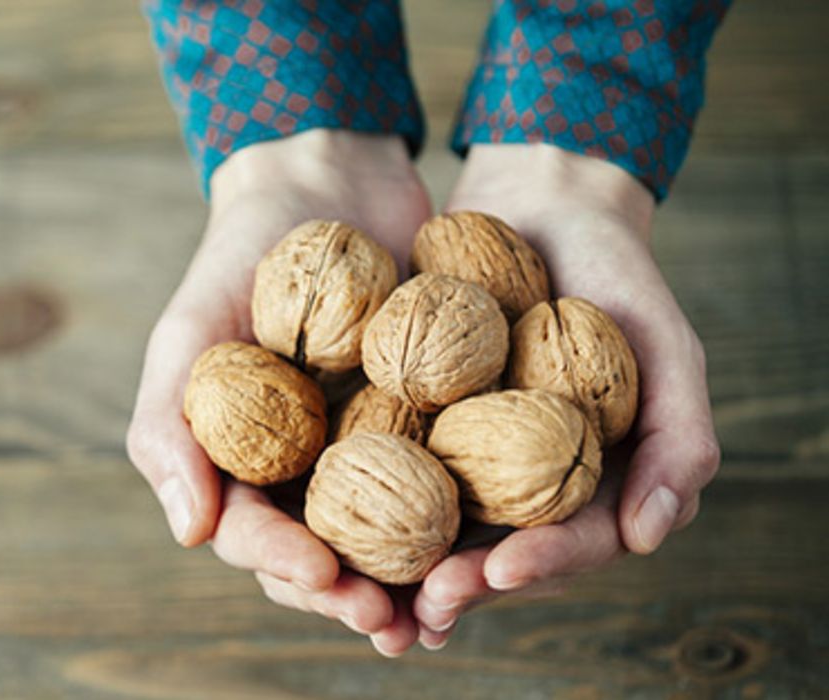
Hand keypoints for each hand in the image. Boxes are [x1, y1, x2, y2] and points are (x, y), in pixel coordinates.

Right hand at [126, 129, 433, 654]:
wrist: (325, 181)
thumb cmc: (238, 254)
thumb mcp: (187, 330)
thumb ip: (169, 427)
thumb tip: (191, 534)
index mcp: (237, 463)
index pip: (252, 534)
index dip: (285, 563)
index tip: (324, 576)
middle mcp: (299, 472)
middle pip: (321, 556)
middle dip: (352, 596)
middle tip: (390, 622)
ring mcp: (364, 452)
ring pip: (385, 538)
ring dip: (411, 584)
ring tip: (445, 610)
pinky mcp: (428, 426)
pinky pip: (445, 484)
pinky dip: (465, 524)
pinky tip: (496, 549)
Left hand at [410, 144, 719, 650]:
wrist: (539, 204)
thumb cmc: (617, 274)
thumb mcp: (665, 344)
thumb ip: (679, 437)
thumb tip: (651, 539)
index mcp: (601, 484)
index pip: (577, 542)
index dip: (542, 564)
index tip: (502, 571)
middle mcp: (534, 485)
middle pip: (501, 553)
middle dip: (464, 585)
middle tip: (427, 605)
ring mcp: (475, 461)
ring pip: (442, 530)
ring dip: (409, 569)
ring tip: (371, 592)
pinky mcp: (419, 427)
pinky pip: (393, 473)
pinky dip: (367, 504)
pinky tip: (329, 526)